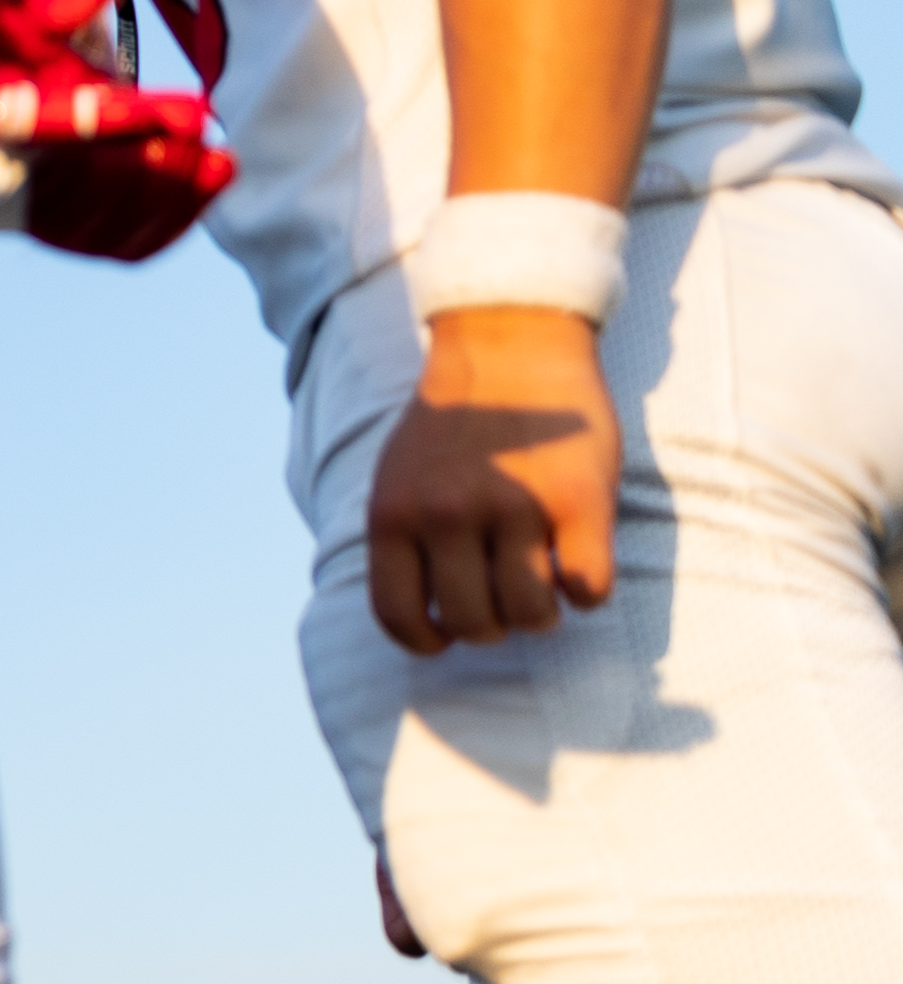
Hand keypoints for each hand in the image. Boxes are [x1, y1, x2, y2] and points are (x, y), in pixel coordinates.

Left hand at [0, 0, 231, 248]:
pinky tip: (88, 113)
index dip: (111, 52)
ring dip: (86, 117)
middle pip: (36, 79)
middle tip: (189, 122)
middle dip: (113, 106)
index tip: (173, 66)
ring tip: (162, 123)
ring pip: (8, 104)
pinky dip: (26, 109)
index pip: (46, 29)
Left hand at [365, 307, 621, 654]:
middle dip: (493, 625)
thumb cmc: (455, 423)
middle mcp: (448, 516)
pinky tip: (579, 563)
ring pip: (532, 613)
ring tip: (542, 583)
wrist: (509, 343)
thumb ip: (402, 538)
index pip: (398, 616)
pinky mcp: (578, 501)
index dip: (426, 640)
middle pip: (473, 623)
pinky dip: (587, 593)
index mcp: (394, 515)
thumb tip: (419, 617)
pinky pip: (588, 589)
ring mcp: (515, 509)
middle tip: (505, 599)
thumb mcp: (397, 476)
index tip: (445, 634)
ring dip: (541, 613)